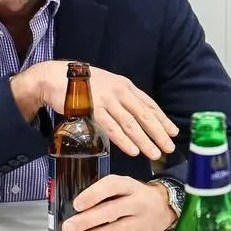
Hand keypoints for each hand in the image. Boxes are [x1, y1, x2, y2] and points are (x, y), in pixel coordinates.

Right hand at [11, 61, 178, 158]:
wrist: (57, 77)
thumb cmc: (84, 84)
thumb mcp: (109, 86)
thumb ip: (122, 99)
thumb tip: (136, 116)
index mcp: (126, 86)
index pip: (149, 105)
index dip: (162, 119)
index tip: (174, 132)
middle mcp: (120, 92)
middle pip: (144, 115)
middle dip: (159, 132)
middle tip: (169, 147)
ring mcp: (107, 100)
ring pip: (130, 123)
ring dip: (144, 140)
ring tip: (155, 153)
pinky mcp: (93, 109)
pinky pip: (111, 127)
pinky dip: (124, 140)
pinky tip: (133, 150)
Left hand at [60, 175, 174, 230]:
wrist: (164, 206)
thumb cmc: (135, 195)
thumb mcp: (123, 186)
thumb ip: (103, 193)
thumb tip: (75, 210)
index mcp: (130, 185)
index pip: (112, 186)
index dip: (94, 194)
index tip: (77, 204)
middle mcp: (138, 202)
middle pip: (112, 211)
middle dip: (87, 220)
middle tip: (68, 227)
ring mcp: (143, 221)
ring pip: (116, 230)